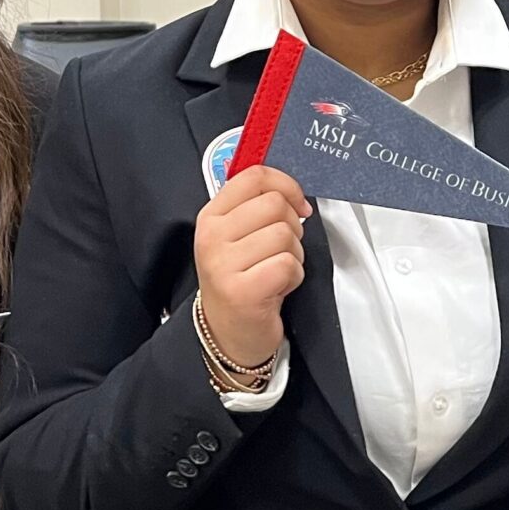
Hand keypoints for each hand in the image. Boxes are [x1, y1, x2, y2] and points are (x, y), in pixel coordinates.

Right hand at [195, 165, 308, 368]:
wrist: (227, 333)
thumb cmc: (240, 280)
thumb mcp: (237, 236)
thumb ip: (256, 206)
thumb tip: (292, 191)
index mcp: (211, 217)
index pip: (253, 176)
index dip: (286, 185)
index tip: (297, 203)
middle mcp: (212, 237)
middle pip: (274, 204)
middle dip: (292, 226)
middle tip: (280, 249)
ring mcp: (224, 264)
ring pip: (285, 234)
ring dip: (293, 254)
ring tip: (275, 270)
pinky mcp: (243, 291)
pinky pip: (288, 264)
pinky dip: (293, 276)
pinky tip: (277, 286)